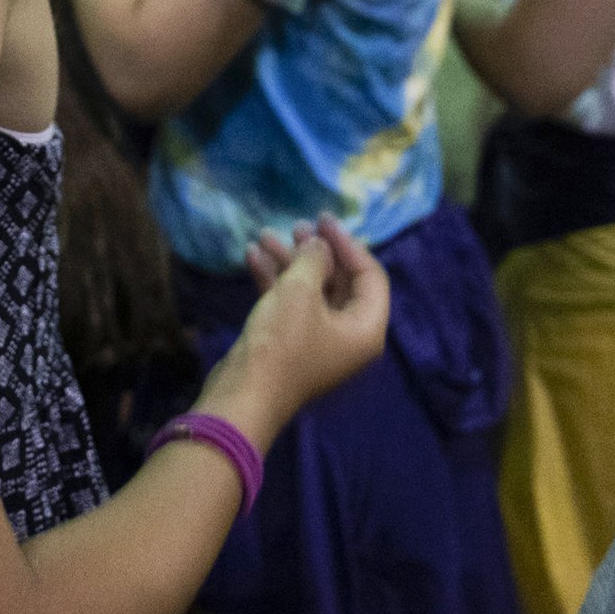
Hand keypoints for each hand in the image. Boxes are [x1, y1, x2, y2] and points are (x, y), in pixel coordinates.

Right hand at [214, 216, 389, 429]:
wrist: (245, 393)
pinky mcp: (291, 344)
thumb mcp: (300, 291)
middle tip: (297, 226)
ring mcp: (319, 341)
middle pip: (340, 281)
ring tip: (265, 235)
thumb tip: (320, 245)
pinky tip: (252, 256)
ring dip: (289, 262)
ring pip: (310, 291)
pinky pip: (291, 305)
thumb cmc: (282, 341)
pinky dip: (275, 281)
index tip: (323, 219)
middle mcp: (349, 335)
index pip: (370, 275)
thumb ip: (315, 259)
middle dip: (316, 251)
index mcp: (366, 327)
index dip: (347, 243)